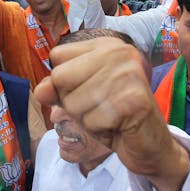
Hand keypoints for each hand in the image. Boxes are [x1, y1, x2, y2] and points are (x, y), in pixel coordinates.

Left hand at [34, 37, 189, 190]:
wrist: (149, 145)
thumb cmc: (111, 118)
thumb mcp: (78, 97)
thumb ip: (56, 88)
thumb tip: (40, 91)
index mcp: (105, 45)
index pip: (57, 56)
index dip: (63, 82)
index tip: (88, 89)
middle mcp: (119, 52)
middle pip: (60, 78)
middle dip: (72, 102)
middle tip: (99, 107)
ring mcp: (129, 74)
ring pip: (73, 102)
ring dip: (86, 119)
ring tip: (109, 117)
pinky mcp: (135, 100)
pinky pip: (91, 120)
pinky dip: (99, 130)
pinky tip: (118, 126)